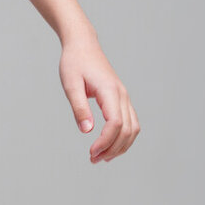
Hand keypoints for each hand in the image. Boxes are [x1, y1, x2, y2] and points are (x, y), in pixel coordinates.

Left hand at [58, 29, 139, 162]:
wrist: (83, 45)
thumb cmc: (74, 63)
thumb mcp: (70, 84)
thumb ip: (79, 107)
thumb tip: (86, 131)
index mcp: (110, 91)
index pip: (116, 123)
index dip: (105, 141)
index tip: (90, 152)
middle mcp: (121, 95)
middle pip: (128, 130)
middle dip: (112, 149)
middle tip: (93, 159)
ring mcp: (124, 97)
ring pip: (133, 128)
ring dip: (120, 146)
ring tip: (101, 157)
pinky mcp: (121, 99)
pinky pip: (130, 122)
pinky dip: (123, 137)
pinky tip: (108, 146)